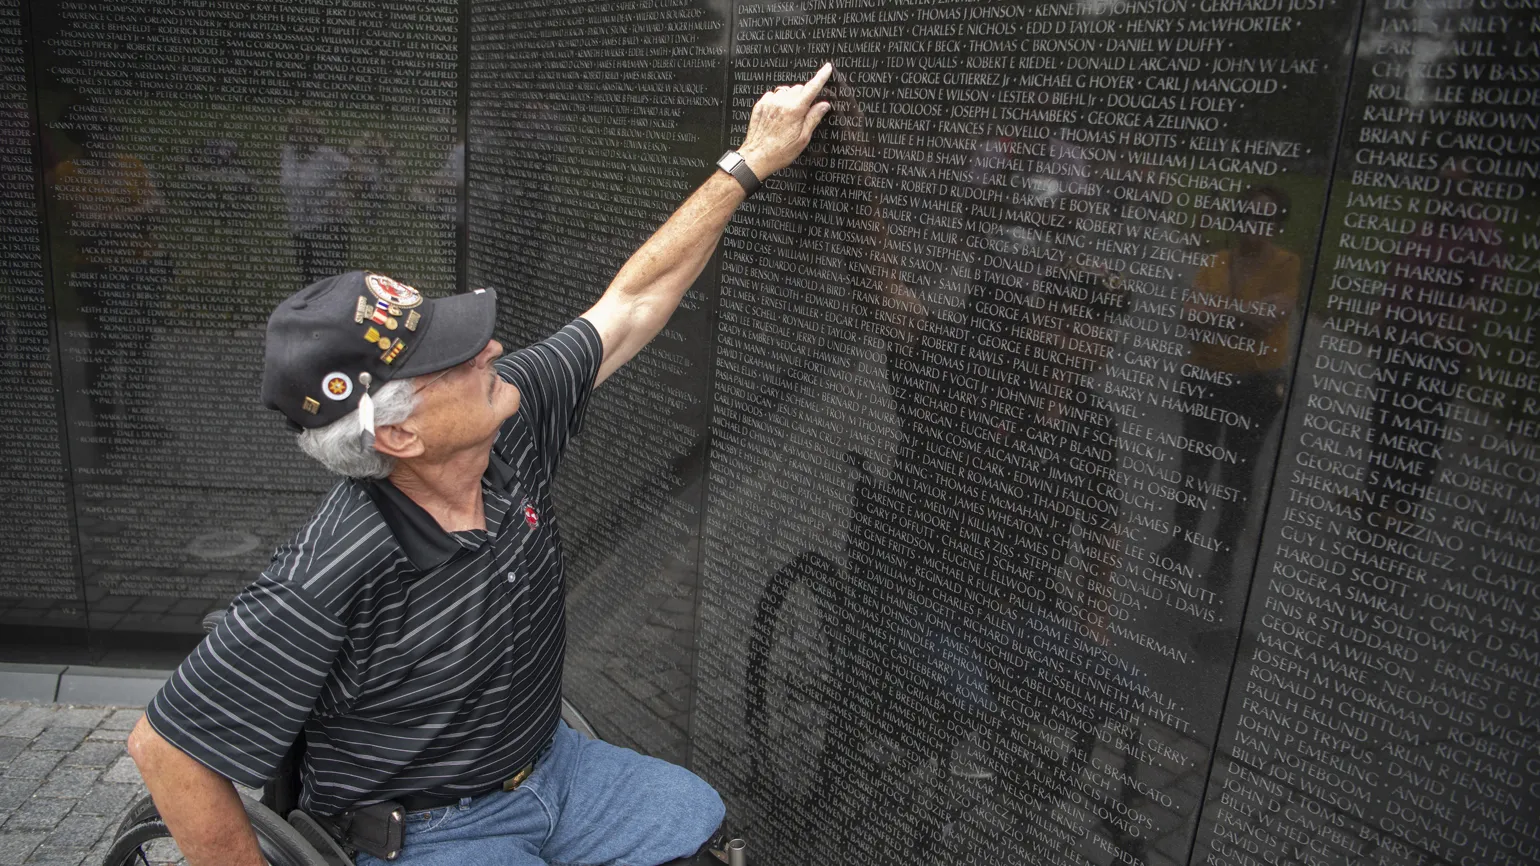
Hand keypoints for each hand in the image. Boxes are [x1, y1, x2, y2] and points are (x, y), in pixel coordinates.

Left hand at [737, 63, 833, 178]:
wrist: (757, 157)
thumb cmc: (780, 152)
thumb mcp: (803, 138)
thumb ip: (813, 118)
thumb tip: (824, 105)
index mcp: (794, 111)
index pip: (811, 88)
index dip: (820, 77)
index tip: (827, 68)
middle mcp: (781, 103)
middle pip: (799, 88)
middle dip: (804, 96)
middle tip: (802, 113)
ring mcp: (769, 102)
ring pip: (786, 91)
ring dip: (790, 98)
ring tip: (788, 116)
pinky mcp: (760, 104)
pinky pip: (773, 95)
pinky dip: (778, 101)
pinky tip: (777, 115)